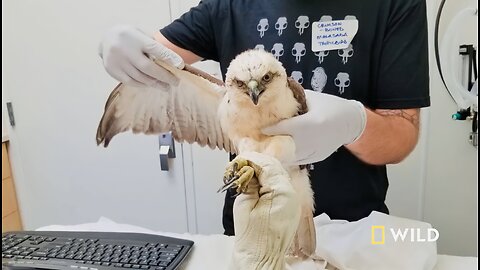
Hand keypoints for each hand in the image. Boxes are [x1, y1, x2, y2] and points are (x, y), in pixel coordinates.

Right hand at [99, 25, 183, 86]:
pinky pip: (130, 82)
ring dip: (155, 83)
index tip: (180, 65)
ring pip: (140, 77)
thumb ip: (154, 43)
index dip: (169, 57)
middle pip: (148, 67)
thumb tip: (171, 58)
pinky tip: (150, 85)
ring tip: (165, 86)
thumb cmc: (130, 36)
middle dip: (164, 76)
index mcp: (136, 38)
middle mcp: (126, 50)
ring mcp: (117, 61)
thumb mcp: (142, 32)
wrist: (105, 37)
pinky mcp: (112, 70)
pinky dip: (142, 85)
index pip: (155, 48)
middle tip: (176, 82)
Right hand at [230, 152, 300, 269]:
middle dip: (256, 164)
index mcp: (283, 192)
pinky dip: (266, 183)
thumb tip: (246, 169)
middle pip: (275, 168)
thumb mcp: (244, 205)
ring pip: (277, 176)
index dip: (251, 160)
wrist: (260, 261)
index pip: (267, 164)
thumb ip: (246, 183)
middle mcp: (291, 195)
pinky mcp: (288, 208)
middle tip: (239, 167)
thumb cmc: (253, 240)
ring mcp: (292, 202)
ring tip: (245, 176)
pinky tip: (255, 186)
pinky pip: (278, 187)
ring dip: (261, 172)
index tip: (239, 161)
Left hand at [263, 90, 366, 164]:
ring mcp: (314, 151)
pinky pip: (297, 160)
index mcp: (312, 122)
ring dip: (277, 152)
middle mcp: (312, 139)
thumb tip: (275, 94)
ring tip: (263, 147)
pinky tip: (277, 152)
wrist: (352, 122)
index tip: (258, 128)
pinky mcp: (316, 158)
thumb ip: (295, 98)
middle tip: (256, 139)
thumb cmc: (331, 106)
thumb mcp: (313, 99)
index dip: (270, 129)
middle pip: (285, 144)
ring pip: (290, 155)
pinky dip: (286, 157)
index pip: (285, 127)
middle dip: (270, 142)